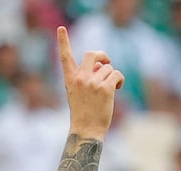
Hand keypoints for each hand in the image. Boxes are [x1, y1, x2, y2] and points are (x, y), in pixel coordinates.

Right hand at [57, 26, 123, 140]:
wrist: (86, 130)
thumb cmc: (83, 113)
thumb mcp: (78, 93)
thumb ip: (86, 77)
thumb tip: (101, 66)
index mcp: (70, 80)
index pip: (65, 57)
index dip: (63, 41)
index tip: (61, 29)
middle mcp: (80, 78)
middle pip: (92, 54)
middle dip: (102, 56)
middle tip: (107, 63)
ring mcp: (92, 82)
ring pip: (108, 68)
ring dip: (112, 76)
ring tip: (109, 90)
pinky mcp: (105, 88)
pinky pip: (117, 74)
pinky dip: (119, 81)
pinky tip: (117, 89)